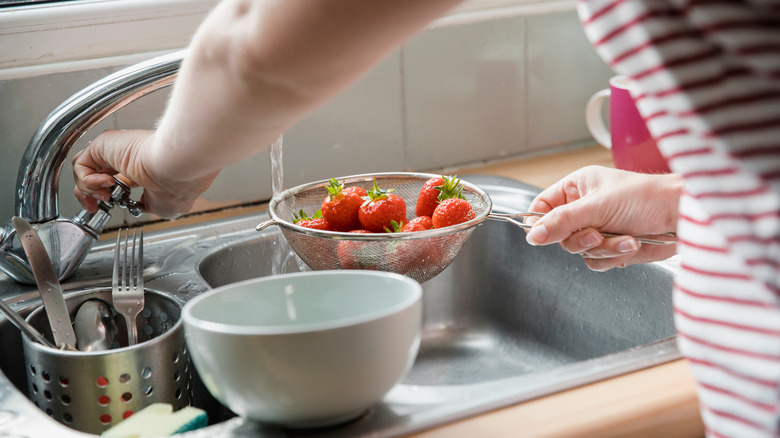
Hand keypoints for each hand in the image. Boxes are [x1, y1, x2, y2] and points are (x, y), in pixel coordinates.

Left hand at [72, 130, 217, 218]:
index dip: (106, 196)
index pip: (114, 180)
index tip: (108, 207)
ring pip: (83, 169)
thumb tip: (143, 207)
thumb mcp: (162, 206)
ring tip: (105, 196)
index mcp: (142, 168)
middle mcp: (127, 157)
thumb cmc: (178, 183)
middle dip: (90, 195)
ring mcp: (115, 149)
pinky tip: (106, 185)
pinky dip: (88, 181)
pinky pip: (81, 164)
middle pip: (93, 174)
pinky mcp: (104, 144)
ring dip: (89, 190)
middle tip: (96, 207)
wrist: (177, 169)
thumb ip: (147, 204)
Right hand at [524, 165, 680, 270]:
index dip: (539, 223)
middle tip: (596, 234)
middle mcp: (584, 209)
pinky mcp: (612, 247)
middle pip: (558, 235)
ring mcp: (598, 229)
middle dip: (580, 238)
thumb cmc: (645, 197)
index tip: (542, 235)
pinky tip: (631, 243)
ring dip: (603, 248)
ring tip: (624, 237)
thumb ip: (562, 221)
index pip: (542, 206)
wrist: (681, 216)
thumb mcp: (597, 206)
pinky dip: (614, 256)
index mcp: (576, 188)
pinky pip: (596, 261)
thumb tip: (533, 235)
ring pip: (579, 251)